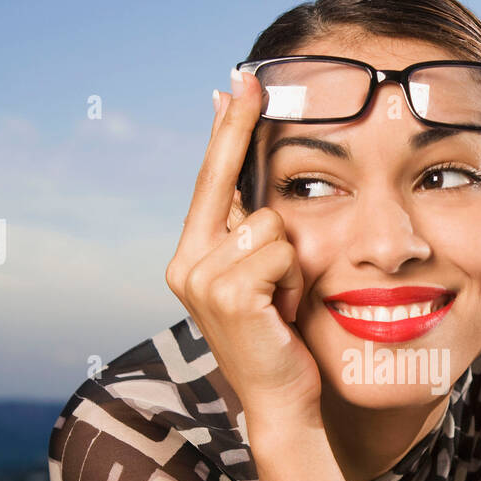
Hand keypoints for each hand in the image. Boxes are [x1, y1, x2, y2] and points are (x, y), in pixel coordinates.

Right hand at [165, 71, 323, 446]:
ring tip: (284, 300)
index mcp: (192, 256)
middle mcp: (186, 262)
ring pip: (268, 221)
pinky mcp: (227, 292)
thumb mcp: (263, 278)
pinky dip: (294, 278)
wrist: (283, 400)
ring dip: (291, 260)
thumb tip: (257, 180)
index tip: (237, 82)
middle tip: (248, 80)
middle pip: (229, 181)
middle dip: (242, 138)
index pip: (210, 179)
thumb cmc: (282, 339)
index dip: (226, 129)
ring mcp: (201, 278)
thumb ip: (251, 233)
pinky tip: (284, 311)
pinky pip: (280, 248)